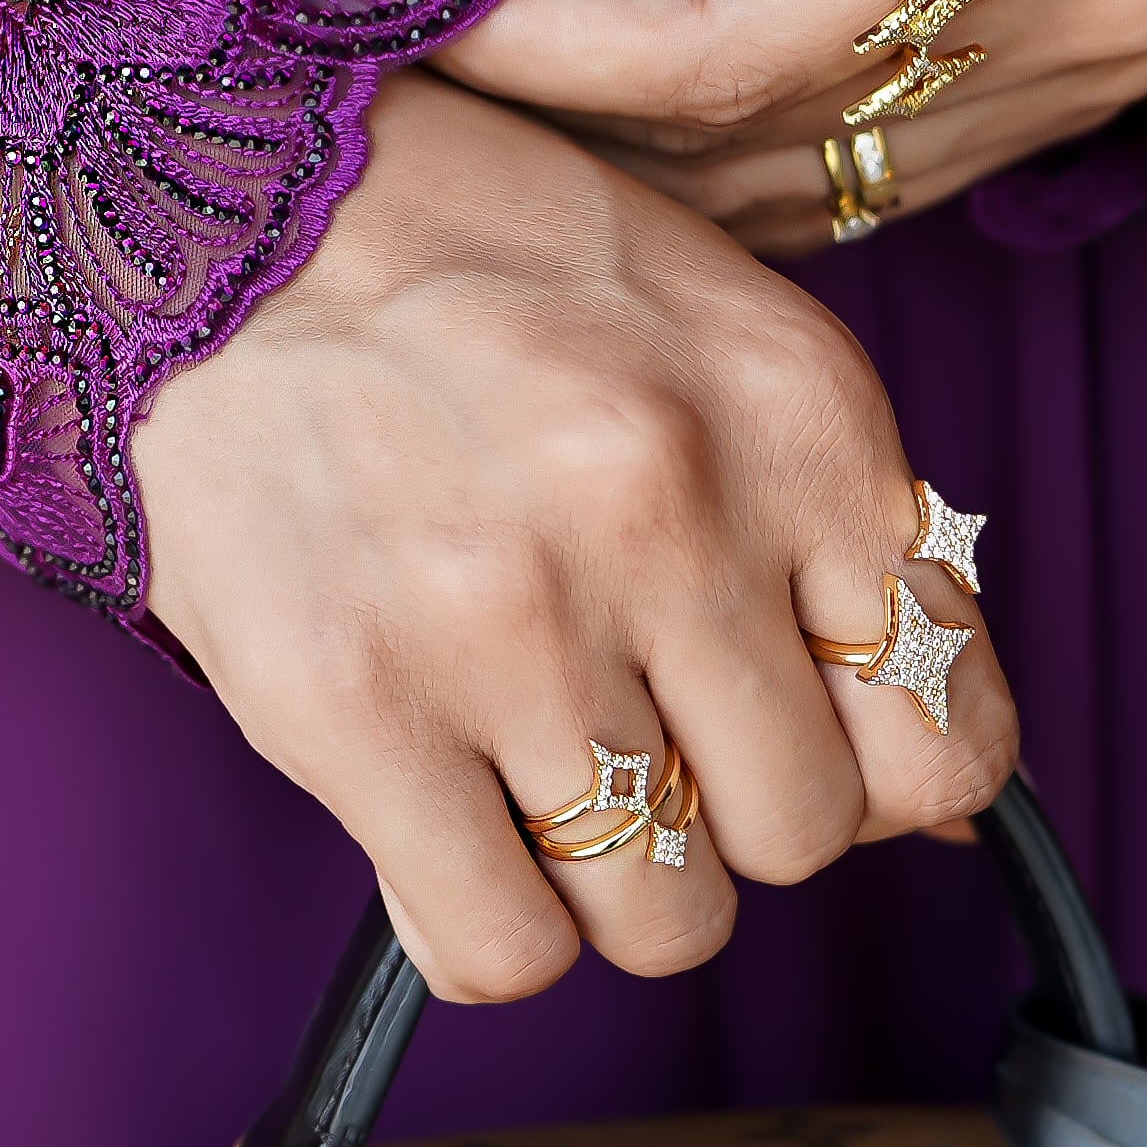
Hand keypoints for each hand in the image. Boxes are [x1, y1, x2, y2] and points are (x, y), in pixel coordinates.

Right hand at [129, 72, 1014, 1003]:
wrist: (199, 199)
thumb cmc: (465, 258)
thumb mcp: (704, 321)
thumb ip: (834, 529)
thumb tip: (935, 803)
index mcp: (789, 407)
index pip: (947, 726)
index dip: (875, 761)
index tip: (791, 727)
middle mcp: (668, 509)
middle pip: (804, 832)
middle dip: (726, 807)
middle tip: (633, 723)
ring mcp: (509, 618)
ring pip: (664, 916)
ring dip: (605, 875)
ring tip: (527, 765)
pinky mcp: (352, 704)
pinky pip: (501, 947)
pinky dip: (487, 921)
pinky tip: (447, 825)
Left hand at [377, 0, 1146, 248]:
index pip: (741, 38)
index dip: (553, 45)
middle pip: (773, 128)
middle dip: (570, 108)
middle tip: (406, 54)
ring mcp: (1108, 61)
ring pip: (819, 183)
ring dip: (642, 160)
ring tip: (493, 92)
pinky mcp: (1095, 83)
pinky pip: (881, 175)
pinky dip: (742, 159)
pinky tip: (631, 118)